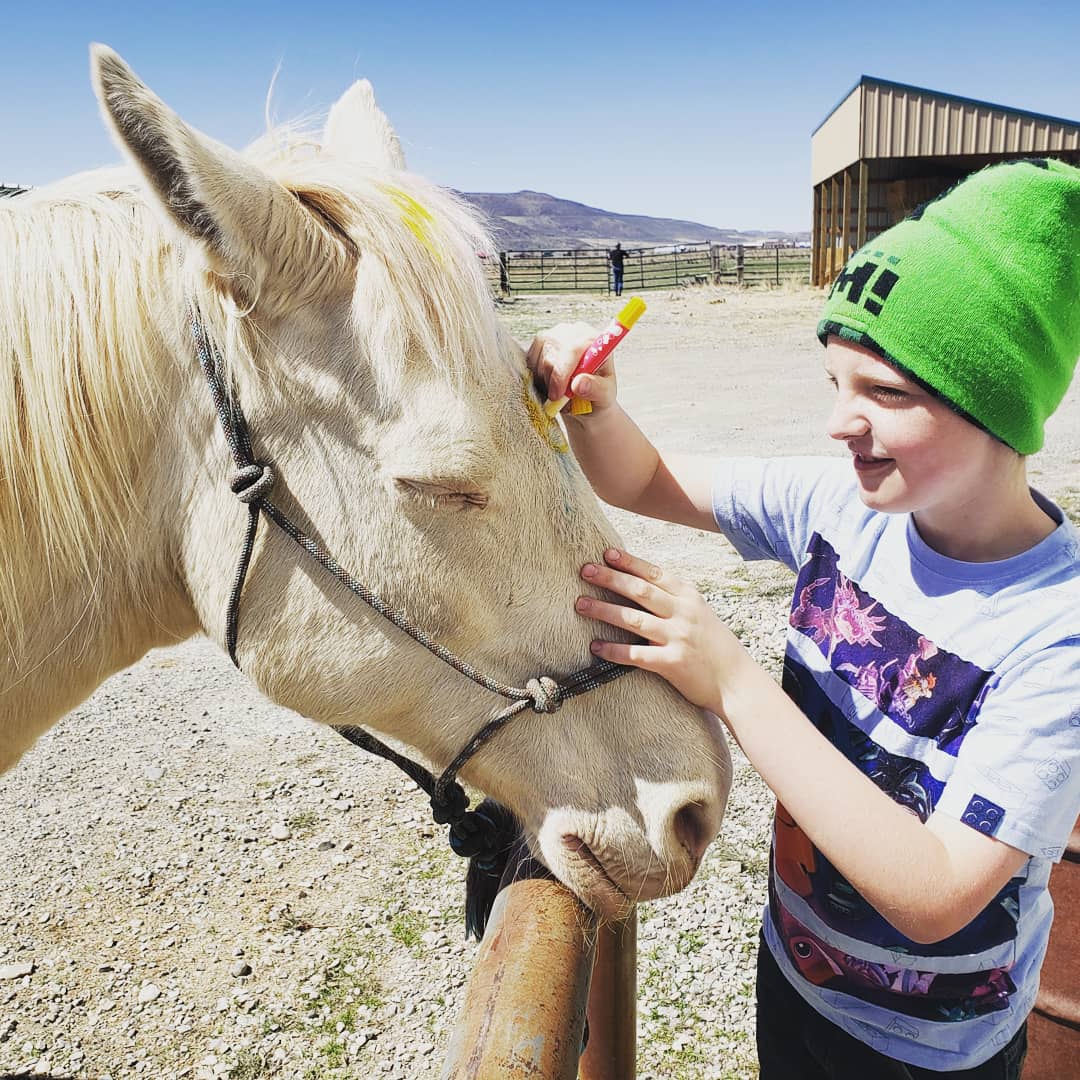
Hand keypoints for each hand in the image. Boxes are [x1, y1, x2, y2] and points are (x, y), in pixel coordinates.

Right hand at [525, 322, 617, 412]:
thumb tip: (579, 383)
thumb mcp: (605, 396)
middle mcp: (574, 332)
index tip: (559, 394)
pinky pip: (530, 363)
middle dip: (553, 382)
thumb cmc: (598, 392)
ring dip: (545, 383)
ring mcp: (555, 334)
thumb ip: (595, 389)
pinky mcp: (540, 342)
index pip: (573, 349)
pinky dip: (537, 378)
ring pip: (539, 360)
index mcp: (594, 340)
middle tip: (559, 399)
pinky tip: (550, 384)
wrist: (587, 396)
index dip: (562, 373)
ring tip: (559, 392)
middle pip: (552, 354)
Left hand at [576, 548, 748, 710]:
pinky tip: (595, 646)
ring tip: (580, 604)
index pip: (654, 574)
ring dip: (604, 610)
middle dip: (610, 578)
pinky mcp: (673, 663)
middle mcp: (684, 613)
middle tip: (585, 570)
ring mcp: (678, 638)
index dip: (629, 562)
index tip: (606, 553)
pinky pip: (636, 655)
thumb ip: (676, 600)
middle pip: (640, 590)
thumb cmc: (716, 648)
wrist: (738, 682)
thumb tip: (643, 584)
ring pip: (633, 619)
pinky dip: (613, 650)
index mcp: (690, 598)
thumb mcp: (701, 614)